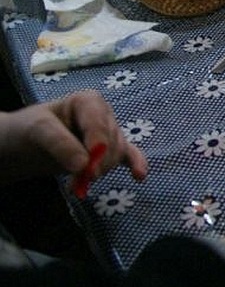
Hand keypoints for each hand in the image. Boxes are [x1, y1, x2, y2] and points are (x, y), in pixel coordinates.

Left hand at [0, 90, 147, 184]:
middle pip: (111, 141)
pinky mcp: (110, 149)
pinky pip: (129, 155)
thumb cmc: (29, 129)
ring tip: (78, 185)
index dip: (98, 146)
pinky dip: (136, 164)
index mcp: (89, 101)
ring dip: (101, 171)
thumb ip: (60, 144)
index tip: (90, 169)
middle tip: (78, 182)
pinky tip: (139, 176)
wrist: (23, 143)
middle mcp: (103, 114)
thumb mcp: (38, 131)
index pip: (99, 124)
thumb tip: (85, 165)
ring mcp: (108, 132)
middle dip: (97, 163)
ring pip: (117, 153)